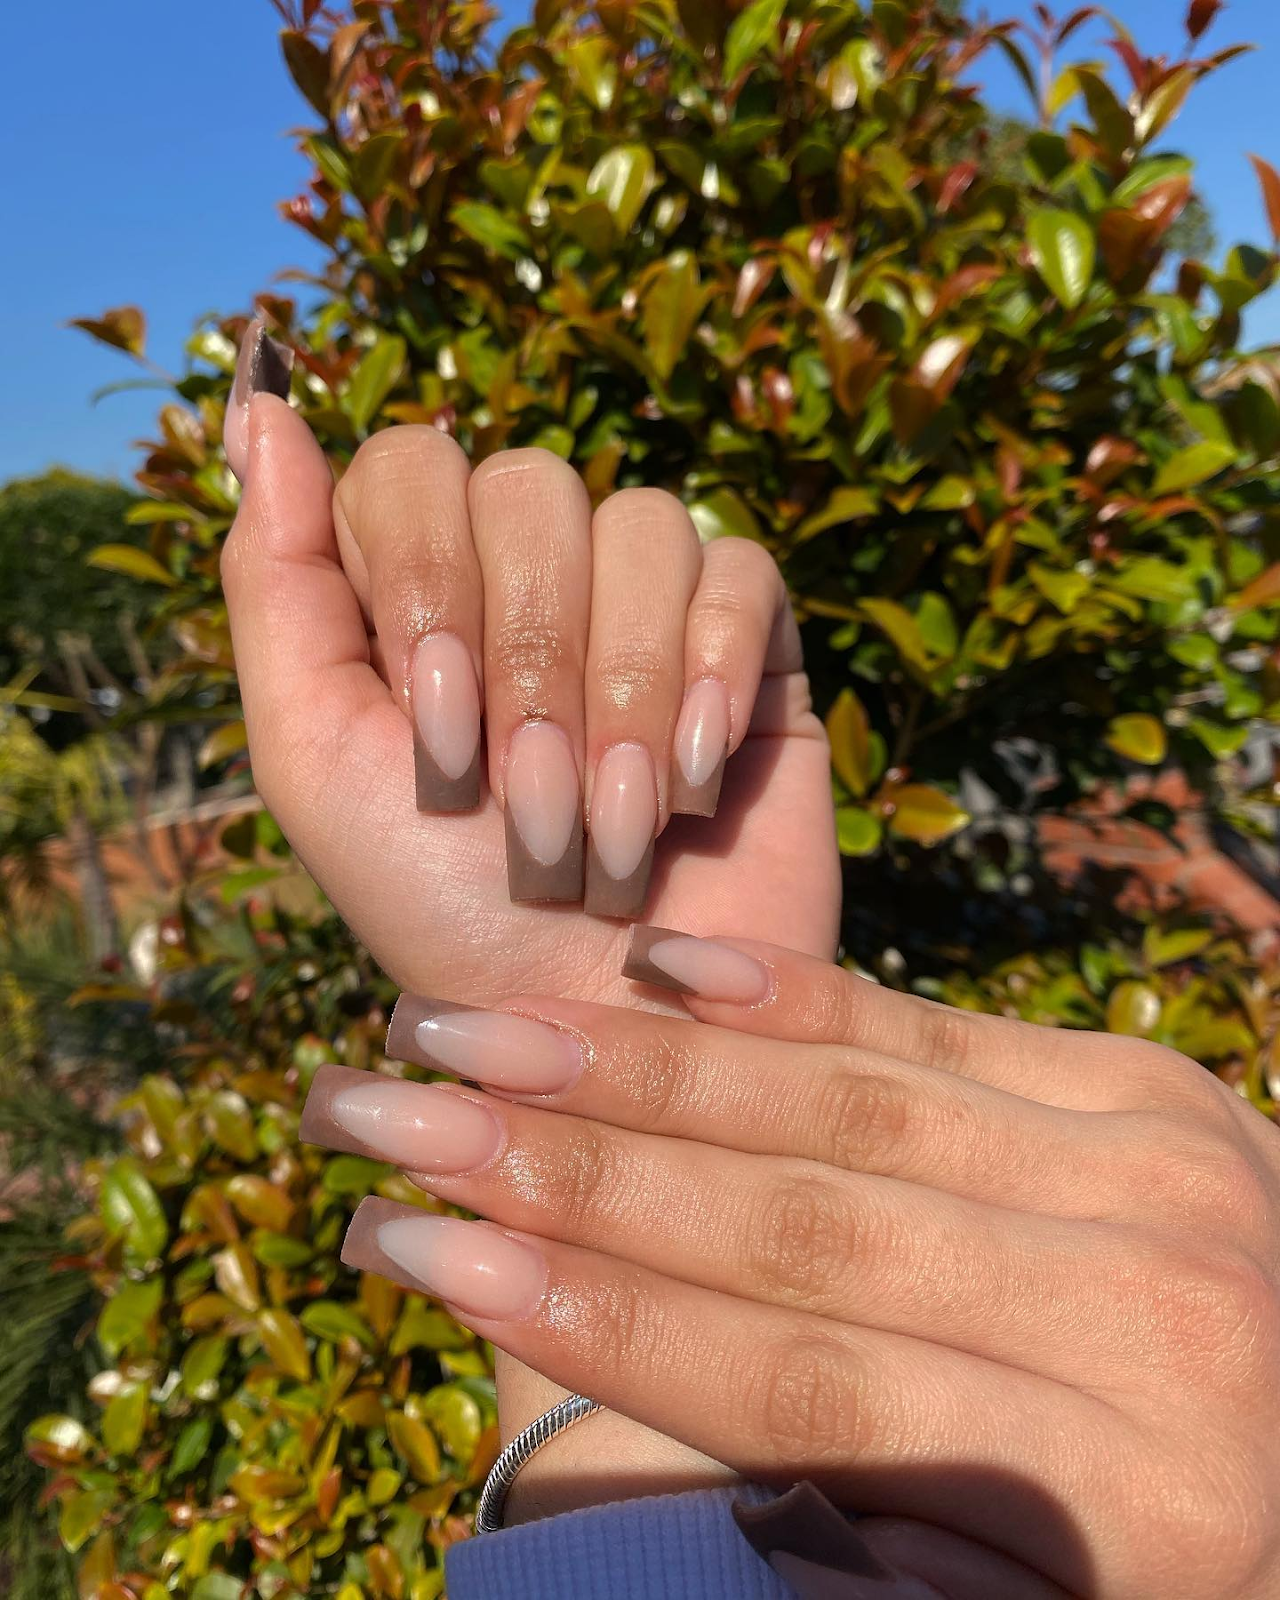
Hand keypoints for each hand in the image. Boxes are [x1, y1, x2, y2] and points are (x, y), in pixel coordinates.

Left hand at [223, 321, 838, 1495]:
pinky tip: (701, 781)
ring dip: (625, 696)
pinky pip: (741, 569)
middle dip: (533, 669)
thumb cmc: (442, 911)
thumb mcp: (318, 761)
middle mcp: (527, 574)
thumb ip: (275, 587)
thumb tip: (263, 410)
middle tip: (533, 820)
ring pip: (643, 524)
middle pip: (533, 488)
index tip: (442, 744)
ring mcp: (643, 600)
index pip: (411, 469)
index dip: (427, 584)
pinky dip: (715, 673)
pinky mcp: (746, 641)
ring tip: (619, 834)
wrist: (598, 1025)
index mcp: (414, 588)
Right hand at [314, 931, 1279, 1597]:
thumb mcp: (1016, 1598)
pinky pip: (930, 1025)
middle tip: (380, 1114)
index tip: (404, 1248)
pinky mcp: (1148, 1085)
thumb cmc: (1164, 1562)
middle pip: (794, 1224)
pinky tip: (656, 966)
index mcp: (1117, 1508)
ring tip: (466, 1033)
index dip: (586, 1313)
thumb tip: (604, 1459)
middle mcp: (1154, 1320)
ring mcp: (1160, 1173)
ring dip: (635, 1064)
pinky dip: (783, 997)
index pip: (786, 1382)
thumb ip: (846, 1525)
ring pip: (844, 1105)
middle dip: (563, 1168)